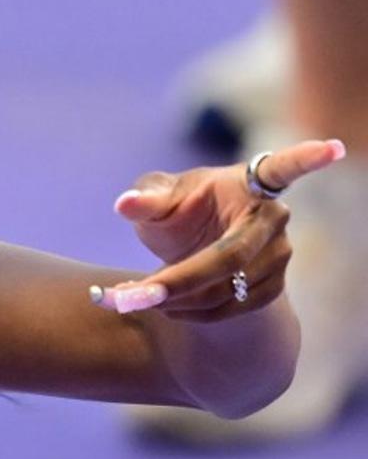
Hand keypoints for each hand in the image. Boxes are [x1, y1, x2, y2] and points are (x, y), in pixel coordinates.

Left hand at [91, 138, 344, 321]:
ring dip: (179, 299)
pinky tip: (164, 306)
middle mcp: (272, 219)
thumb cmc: (179, 209)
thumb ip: (146, 199)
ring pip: (227, 288)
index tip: (332, 147)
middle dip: (180, 280)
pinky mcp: (270, 287)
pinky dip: (192, 311)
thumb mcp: (160, 197)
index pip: (282, 169)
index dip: (306, 158)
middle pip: (230, 257)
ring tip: (135, 298)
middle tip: (134, 295)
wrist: (195, 244)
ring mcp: (278, 256)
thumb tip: (124, 203)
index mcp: (250, 184)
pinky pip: (230, 308)